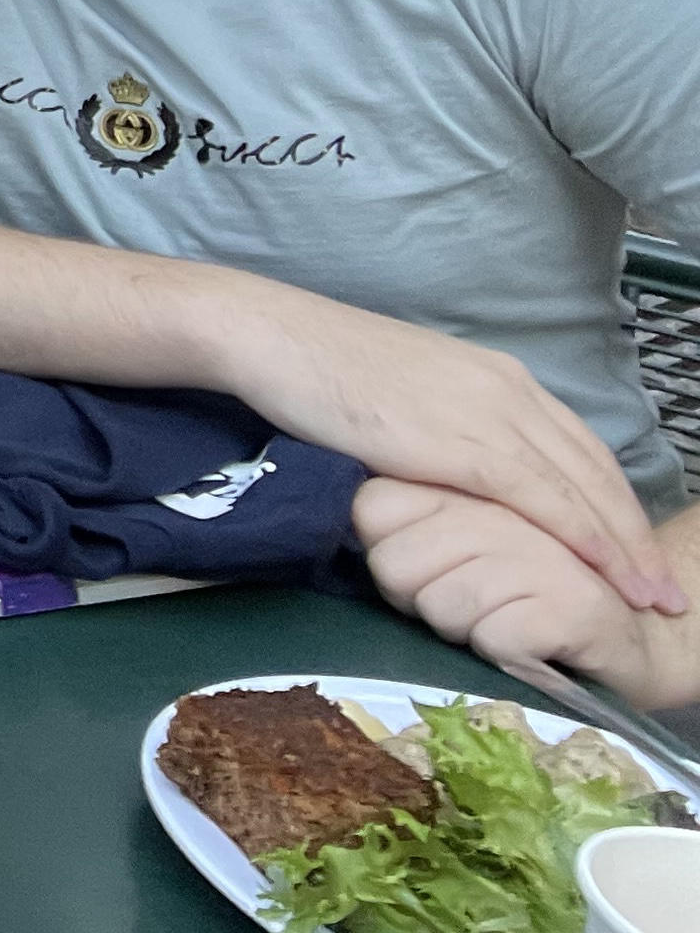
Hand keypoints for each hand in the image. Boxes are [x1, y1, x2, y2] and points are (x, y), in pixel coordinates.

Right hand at [212, 286, 683, 617]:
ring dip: (624, 548)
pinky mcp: (461, 441)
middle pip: (595, 470)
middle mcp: (508, 389)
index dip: (614, 503)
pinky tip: (605, 571)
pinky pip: (541, 498)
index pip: (577, 448)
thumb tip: (446, 475)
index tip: (634, 551)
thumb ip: (438, 428)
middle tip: (666, 589)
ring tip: (652, 595)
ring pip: (581, 489)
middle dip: (636, 534)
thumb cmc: (315, 367)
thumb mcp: (399, 397)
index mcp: (494, 377)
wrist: (272, 336)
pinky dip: (583, 537)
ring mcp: (488, 413)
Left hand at [352, 478, 699, 708]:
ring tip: (499, 622)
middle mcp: (505, 505)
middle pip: (393, 565)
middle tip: (464, 606)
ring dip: (460, 630)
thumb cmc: (532, 591)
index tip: (420, 572)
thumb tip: (349, 523)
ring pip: (439, 605)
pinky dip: (502, 654)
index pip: (371, 508)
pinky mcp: (575, 604)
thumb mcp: (465, 541)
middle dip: (418, 601)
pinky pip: (491, 637)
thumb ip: (410, 520)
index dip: (386, 553)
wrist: (639, 637)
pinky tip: (530, 643)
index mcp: (471, 479)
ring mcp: (544, 552)